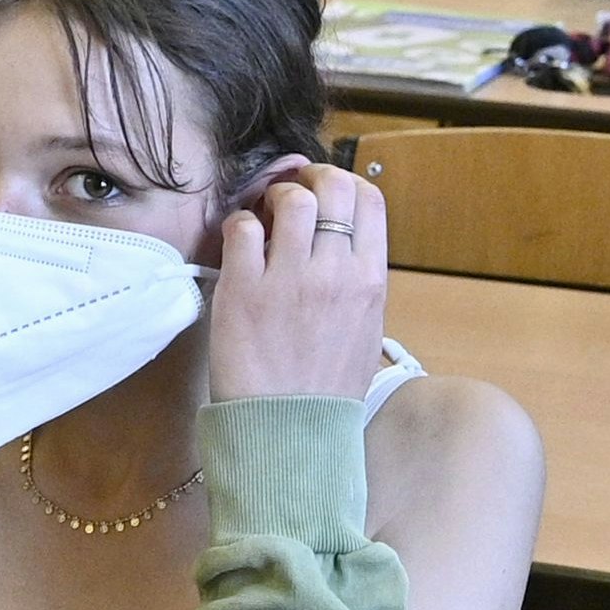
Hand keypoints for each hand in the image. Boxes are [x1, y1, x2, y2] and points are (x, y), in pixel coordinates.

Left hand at [210, 163, 389, 401]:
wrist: (290, 432)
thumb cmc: (327, 388)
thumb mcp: (366, 330)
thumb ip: (359, 281)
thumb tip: (342, 241)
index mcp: (370, 282)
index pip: (370, 200)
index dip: (346, 183)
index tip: (326, 193)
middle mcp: (335, 273)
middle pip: (335, 186)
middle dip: (311, 177)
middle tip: (292, 193)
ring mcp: (289, 280)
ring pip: (290, 198)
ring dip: (274, 198)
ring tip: (264, 220)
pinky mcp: (244, 290)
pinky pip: (242, 228)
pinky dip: (239, 226)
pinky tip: (240, 248)